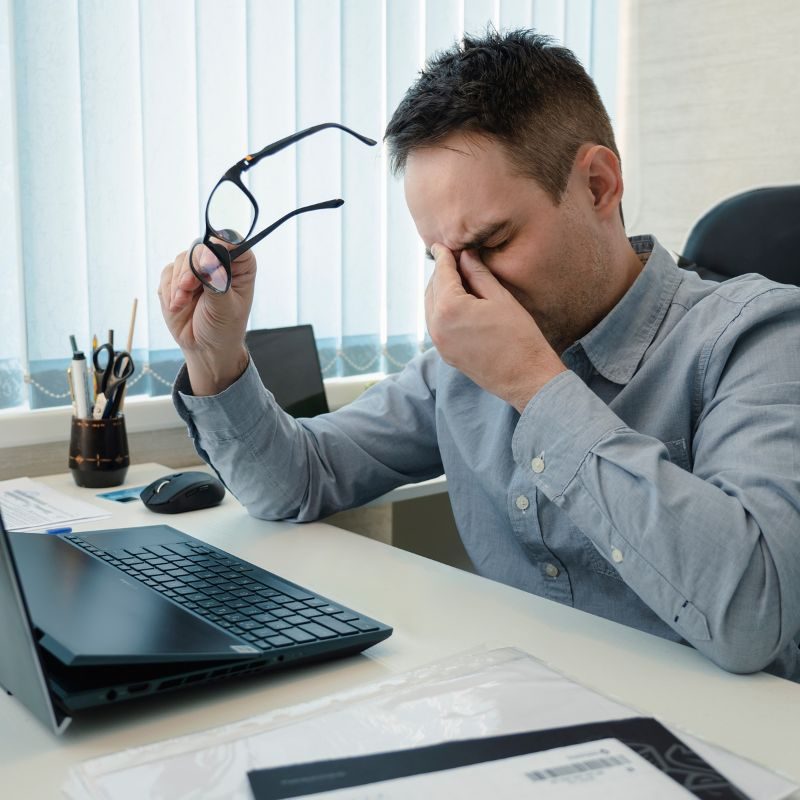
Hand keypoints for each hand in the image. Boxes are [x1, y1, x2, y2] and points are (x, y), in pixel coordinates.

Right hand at [158, 242, 255, 395]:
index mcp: (240, 266)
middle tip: (187, 286)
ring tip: (182, 304)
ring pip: (182, 259)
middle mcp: (218, 263)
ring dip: (178, 282)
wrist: (204, 348)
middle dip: (191, 267)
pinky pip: (168, 273)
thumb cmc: (224, 328)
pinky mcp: (176, 279)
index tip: (210, 257)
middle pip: (201, 247)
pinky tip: (177, 306)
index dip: (220, 243)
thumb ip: (217, 282)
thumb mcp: (225, 307)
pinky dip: (169, 289)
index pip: (233, 242)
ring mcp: (196, 270)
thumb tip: (209, 258)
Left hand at [425, 245, 565, 411]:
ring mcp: (439, 342)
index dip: (444, 256)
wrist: (527, 378)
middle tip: (455, 258)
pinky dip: (442, 309)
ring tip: (457, 278)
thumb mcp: (500, 298)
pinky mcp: (445, 353)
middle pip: (432, 289)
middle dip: (442, 272)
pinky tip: (458, 302)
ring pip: (431, 307)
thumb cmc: (520, 336)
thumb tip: (465, 254)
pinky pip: (436, 323)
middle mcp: (437, 326)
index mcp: (449, 308)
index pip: (443, 273)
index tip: (443, 244)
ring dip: (440, 290)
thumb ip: (478, 274)